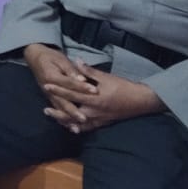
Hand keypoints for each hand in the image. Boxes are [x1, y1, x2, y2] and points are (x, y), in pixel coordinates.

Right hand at [24, 43, 96, 131]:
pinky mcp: (50, 98)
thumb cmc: (50, 57)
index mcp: (52, 76)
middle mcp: (48, 89)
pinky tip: (68, 126)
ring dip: (67, 119)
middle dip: (73, 111)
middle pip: (62, 101)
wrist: (35, 58)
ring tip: (76, 129)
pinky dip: (62, 119)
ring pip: (58, 108)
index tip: (95, 91)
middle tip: (84, 119)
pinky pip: (56, 110)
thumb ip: (72, 70)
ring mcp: (48, 95)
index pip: (69, 83)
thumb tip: (82, 79)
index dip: (82, 87)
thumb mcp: (61, 60)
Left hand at [42, 62, 164, 133]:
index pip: (72, 94)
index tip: (46, 85)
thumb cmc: (124, 87)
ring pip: (78, 124)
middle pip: (71, 114)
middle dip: (58, 112)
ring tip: (55, 119)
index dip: (58, 89)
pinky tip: (71, 126)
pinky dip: (77, 127)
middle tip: (45, 110)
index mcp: (94, 99)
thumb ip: (89, 71)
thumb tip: (77, 60)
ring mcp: (99, 120)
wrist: (141, 101)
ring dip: (65, 121)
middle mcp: (94, 112)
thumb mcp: (106, 77)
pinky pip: (87, 128)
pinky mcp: (103, 124)